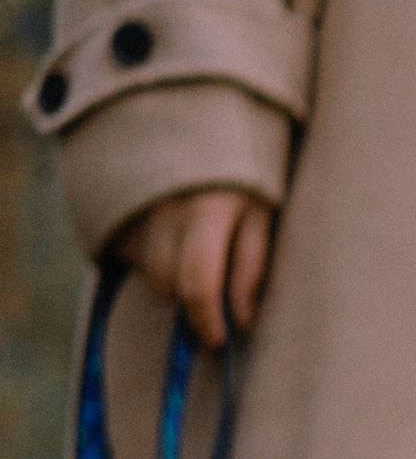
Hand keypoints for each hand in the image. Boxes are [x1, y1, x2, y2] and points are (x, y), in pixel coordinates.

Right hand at [113, 188, 273, 347]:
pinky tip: (168, 229)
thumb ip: (252, 267)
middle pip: (164, 285)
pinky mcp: (110, 209)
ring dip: (168, 274)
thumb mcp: (261, 212)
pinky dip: (149, 254)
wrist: (193, 118)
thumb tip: (242, 322)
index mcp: (206, 211)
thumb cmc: (239, 172)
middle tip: (210, 287)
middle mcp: (160, 211)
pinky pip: (128, 253)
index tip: (217, 340)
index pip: (198, 284)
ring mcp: (129, 208)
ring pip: (145, 271)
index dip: (206, 320)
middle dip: (186, 298)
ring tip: (191, 241)